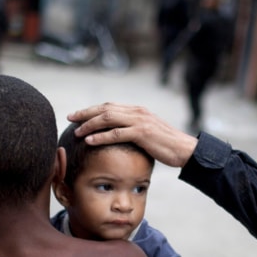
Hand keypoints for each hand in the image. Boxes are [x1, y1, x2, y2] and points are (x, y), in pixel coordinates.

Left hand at [67, 103, 197, 167]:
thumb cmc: (167, 145)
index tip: (77, 115)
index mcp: (137, 111)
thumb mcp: (148, 134)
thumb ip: (134, 131)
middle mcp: (137, 112)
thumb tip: (120, 136)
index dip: (92, 109)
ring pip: (108, 119)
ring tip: (77, 131)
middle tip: (70, 118)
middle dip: (86, 113)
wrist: (185, 150)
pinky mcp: (142, 133)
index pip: (110, 106)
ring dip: (90, 125)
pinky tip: (89, 140)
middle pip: (105, 109)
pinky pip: (116, 133)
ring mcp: (140, 121)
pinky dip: (100, 136)